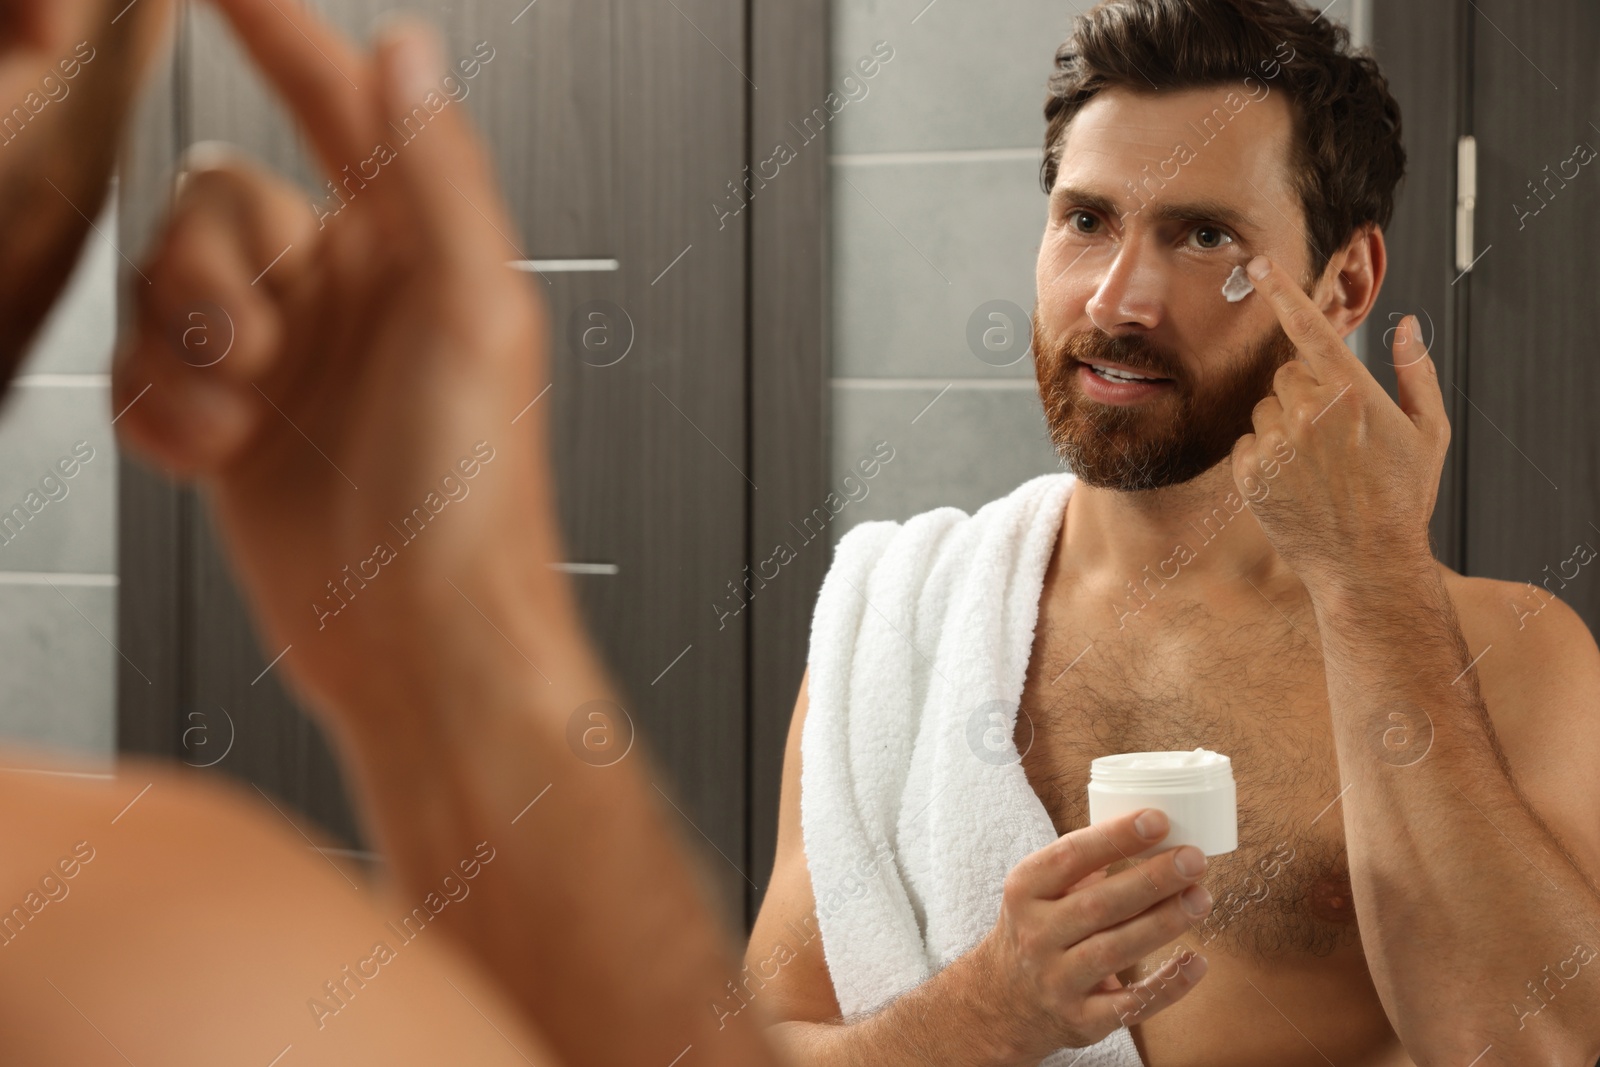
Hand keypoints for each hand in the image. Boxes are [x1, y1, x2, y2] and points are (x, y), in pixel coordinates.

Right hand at [111, 0, 575, 724]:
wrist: (417, 639)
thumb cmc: (470, 492)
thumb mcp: (475, 313)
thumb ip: (437, 174)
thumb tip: (408, 46)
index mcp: (413, 250)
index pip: (335, 105)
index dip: (277, 32)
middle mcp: (344, 293)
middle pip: (213, 204)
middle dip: (208, 270)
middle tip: (259, 353)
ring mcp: (284, 363)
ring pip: (163, 289)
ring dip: (183, 353)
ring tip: (244, 425)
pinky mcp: (233, 431)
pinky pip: (143, 375)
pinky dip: (157, 413)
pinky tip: (208, 459)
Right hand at [972, 809, 1212, 1063]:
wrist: (1003, 1002)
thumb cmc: (1038, 928)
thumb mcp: (1040, 890)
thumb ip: (1084, 863)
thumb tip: (1152, 833)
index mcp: (1025, 890)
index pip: (1070, 856)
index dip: (1116, 838)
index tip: (1158, 820)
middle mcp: (1036, 935)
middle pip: (1099, 904)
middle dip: (1151, 880)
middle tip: (1193, 860)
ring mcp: (1057, 980)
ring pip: (1116, 950)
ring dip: (1164, 923)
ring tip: (1200, 898)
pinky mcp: (1081, 1021)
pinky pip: (1131, 1004)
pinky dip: (1168, 984)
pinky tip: (1196, 961)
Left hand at [1230, 255, 1449, 598]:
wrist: (1367, 564)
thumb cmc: (1402, 499)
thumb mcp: (1428, 433)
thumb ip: (1417, 373)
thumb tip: (1407, 326)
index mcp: (1353, 393)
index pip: (1310, 329)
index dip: (1282, 292)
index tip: (1258, 266)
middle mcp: (1310, 412)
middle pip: (1287, 374)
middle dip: (1304, 392)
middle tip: (1333, 435)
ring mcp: (1276, 443)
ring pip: (1265, 409)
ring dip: (1284, 426)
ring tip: (1317, 467)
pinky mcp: (1250, 472)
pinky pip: (1247, 444)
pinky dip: (1264, 458)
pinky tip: (1295, 484)